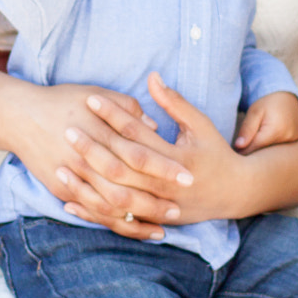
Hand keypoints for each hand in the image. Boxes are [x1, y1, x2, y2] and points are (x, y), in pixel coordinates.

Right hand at [0, 79, 189, 239]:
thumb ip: (128, 109)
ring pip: (111, 206)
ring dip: (138, 218)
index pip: (141, 154)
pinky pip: (92, 212)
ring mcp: (73, 177)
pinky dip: (114, 223)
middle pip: (128, 185)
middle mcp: (87, 158)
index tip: (189, 176)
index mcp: (100, 132)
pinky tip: (134, 228)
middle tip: (180, 209)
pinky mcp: (62, 190)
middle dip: (156, 200)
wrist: (19, 115)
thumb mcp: (96, 94)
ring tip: (164, 225)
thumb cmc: (62, 100)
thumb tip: (155, 126)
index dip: (165, 167)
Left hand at [77, 72, 259, 223]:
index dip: (114, 116)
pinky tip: (70, 200)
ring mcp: (158, 206)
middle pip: (122, 166)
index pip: (138, 134)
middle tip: (68, 129)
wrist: (235, 194)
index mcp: (177, 158)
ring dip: (87, 182)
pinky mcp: (152, 220)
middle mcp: (166, 185)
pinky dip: (92, 211)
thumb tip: (152, 77)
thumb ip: (174, 103)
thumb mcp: (200, 125)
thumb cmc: (216, 154)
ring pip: (116, 197)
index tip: (90, 100)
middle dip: (93, 148)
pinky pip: (116, 220)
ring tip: (62, 164)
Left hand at [234, 91, 297, 151]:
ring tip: (257, 138)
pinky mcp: (297, 139)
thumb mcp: (254, 112)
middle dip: (252, 151)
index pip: (254, 149)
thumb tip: (239, 147)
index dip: (242, 150)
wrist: (286, 95)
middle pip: (264, 152)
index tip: (235, 149)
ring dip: (263, 148)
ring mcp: (294, 139)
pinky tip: (268, 137)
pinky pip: (281, 147)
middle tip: (244, 143)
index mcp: (275, 130)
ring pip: (272, 151)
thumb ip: (247, 130)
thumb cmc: (267, 102)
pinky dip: (273, 145)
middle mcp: (288, 137)